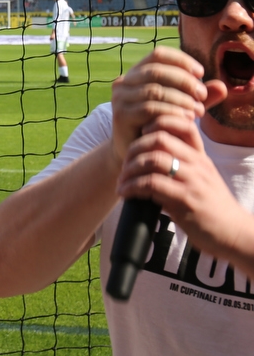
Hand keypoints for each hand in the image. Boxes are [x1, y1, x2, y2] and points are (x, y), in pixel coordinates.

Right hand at [110, 46, 222, 161]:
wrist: (138, 153)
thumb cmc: (160, 125)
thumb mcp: (182, 108)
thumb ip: (198, 97)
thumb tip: (222, 86)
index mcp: (136, 73)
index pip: (158, 55)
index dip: (181, 60)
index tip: (201, 73)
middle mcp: (124, 82)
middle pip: (155, 71)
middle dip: (184, 81)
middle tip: (203, 94)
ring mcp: (120, 98)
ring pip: (154, 90)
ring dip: (181, 99)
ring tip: (199, 111)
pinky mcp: (121, 115)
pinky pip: (150, 109)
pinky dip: (172, 112)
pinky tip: (187, 119)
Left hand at [117, 114, 246, 260]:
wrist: (234, 233)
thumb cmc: (212, 206)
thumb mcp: (201, 178)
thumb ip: (181, 164)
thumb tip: (148, 154)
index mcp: (200, 156)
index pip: (182, 124)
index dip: (156, 123)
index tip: (139, 137)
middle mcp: (197, 164)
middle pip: (160, 138)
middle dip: (135, 148)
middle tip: (124, 163)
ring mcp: (192, 181)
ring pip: (153, 160)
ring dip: (129, 170)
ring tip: (122, 181)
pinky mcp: (185, 200)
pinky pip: (151, 184)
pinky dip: (132, 187)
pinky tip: (126, 193)